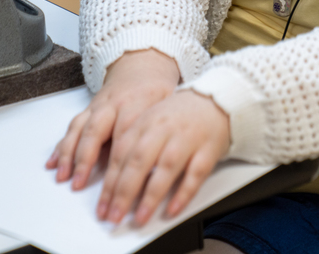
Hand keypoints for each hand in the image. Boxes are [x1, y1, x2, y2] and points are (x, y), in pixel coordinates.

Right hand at [46, 49, 179, 189]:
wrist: (142, 65)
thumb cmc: (158, 90)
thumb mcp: (169, 106)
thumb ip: (164, 130)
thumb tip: (165, 165)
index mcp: (136, 103)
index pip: (125, 136)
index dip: (119, 164)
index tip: (115, 188)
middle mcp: (112, 104)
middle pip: (95, 132)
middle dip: (84, 160)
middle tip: (78, 184)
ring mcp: (97, 107)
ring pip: (79, 129)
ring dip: (68, 154)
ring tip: (62, 176)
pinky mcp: (88, 111)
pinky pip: (72, 127)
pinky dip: (61, 146)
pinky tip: (53, 163)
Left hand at [97, 90, 229, 225]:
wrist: (216, 99)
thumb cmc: (179, 115)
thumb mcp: (149, 121)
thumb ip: (130, 146)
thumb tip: (110, 182)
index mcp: (145, 122)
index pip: (121, 155)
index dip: (109, 183)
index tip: (102, 207)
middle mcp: (164, 130)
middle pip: (139, 161)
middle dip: (124, 192)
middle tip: (113, 215)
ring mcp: (187, 139)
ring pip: (166, 168)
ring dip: (151, 195)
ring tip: (140, 217)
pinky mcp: (208, 149)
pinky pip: (195, 173)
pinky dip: (183, 193)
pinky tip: (172, 209)